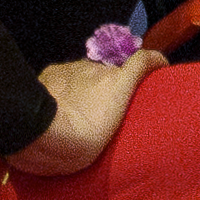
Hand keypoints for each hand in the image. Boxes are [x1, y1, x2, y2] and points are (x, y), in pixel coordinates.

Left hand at [9, 50, 155, 177]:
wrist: (41, 134)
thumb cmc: (83, 139)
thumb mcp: (112, 133)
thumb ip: (120, 110)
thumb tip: (125, 99)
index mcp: (118, 81)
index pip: (143, 60)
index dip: (152, 62)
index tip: (159, 67)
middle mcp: (98, 68)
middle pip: (110, 72)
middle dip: (110, 85)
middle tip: (104, 109)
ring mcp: (73, 68)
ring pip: (85, 74)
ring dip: (85, 87)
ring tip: (77, 111)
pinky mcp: (51, 71)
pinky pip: (64, 77)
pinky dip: (65, 87)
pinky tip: (57, 105)